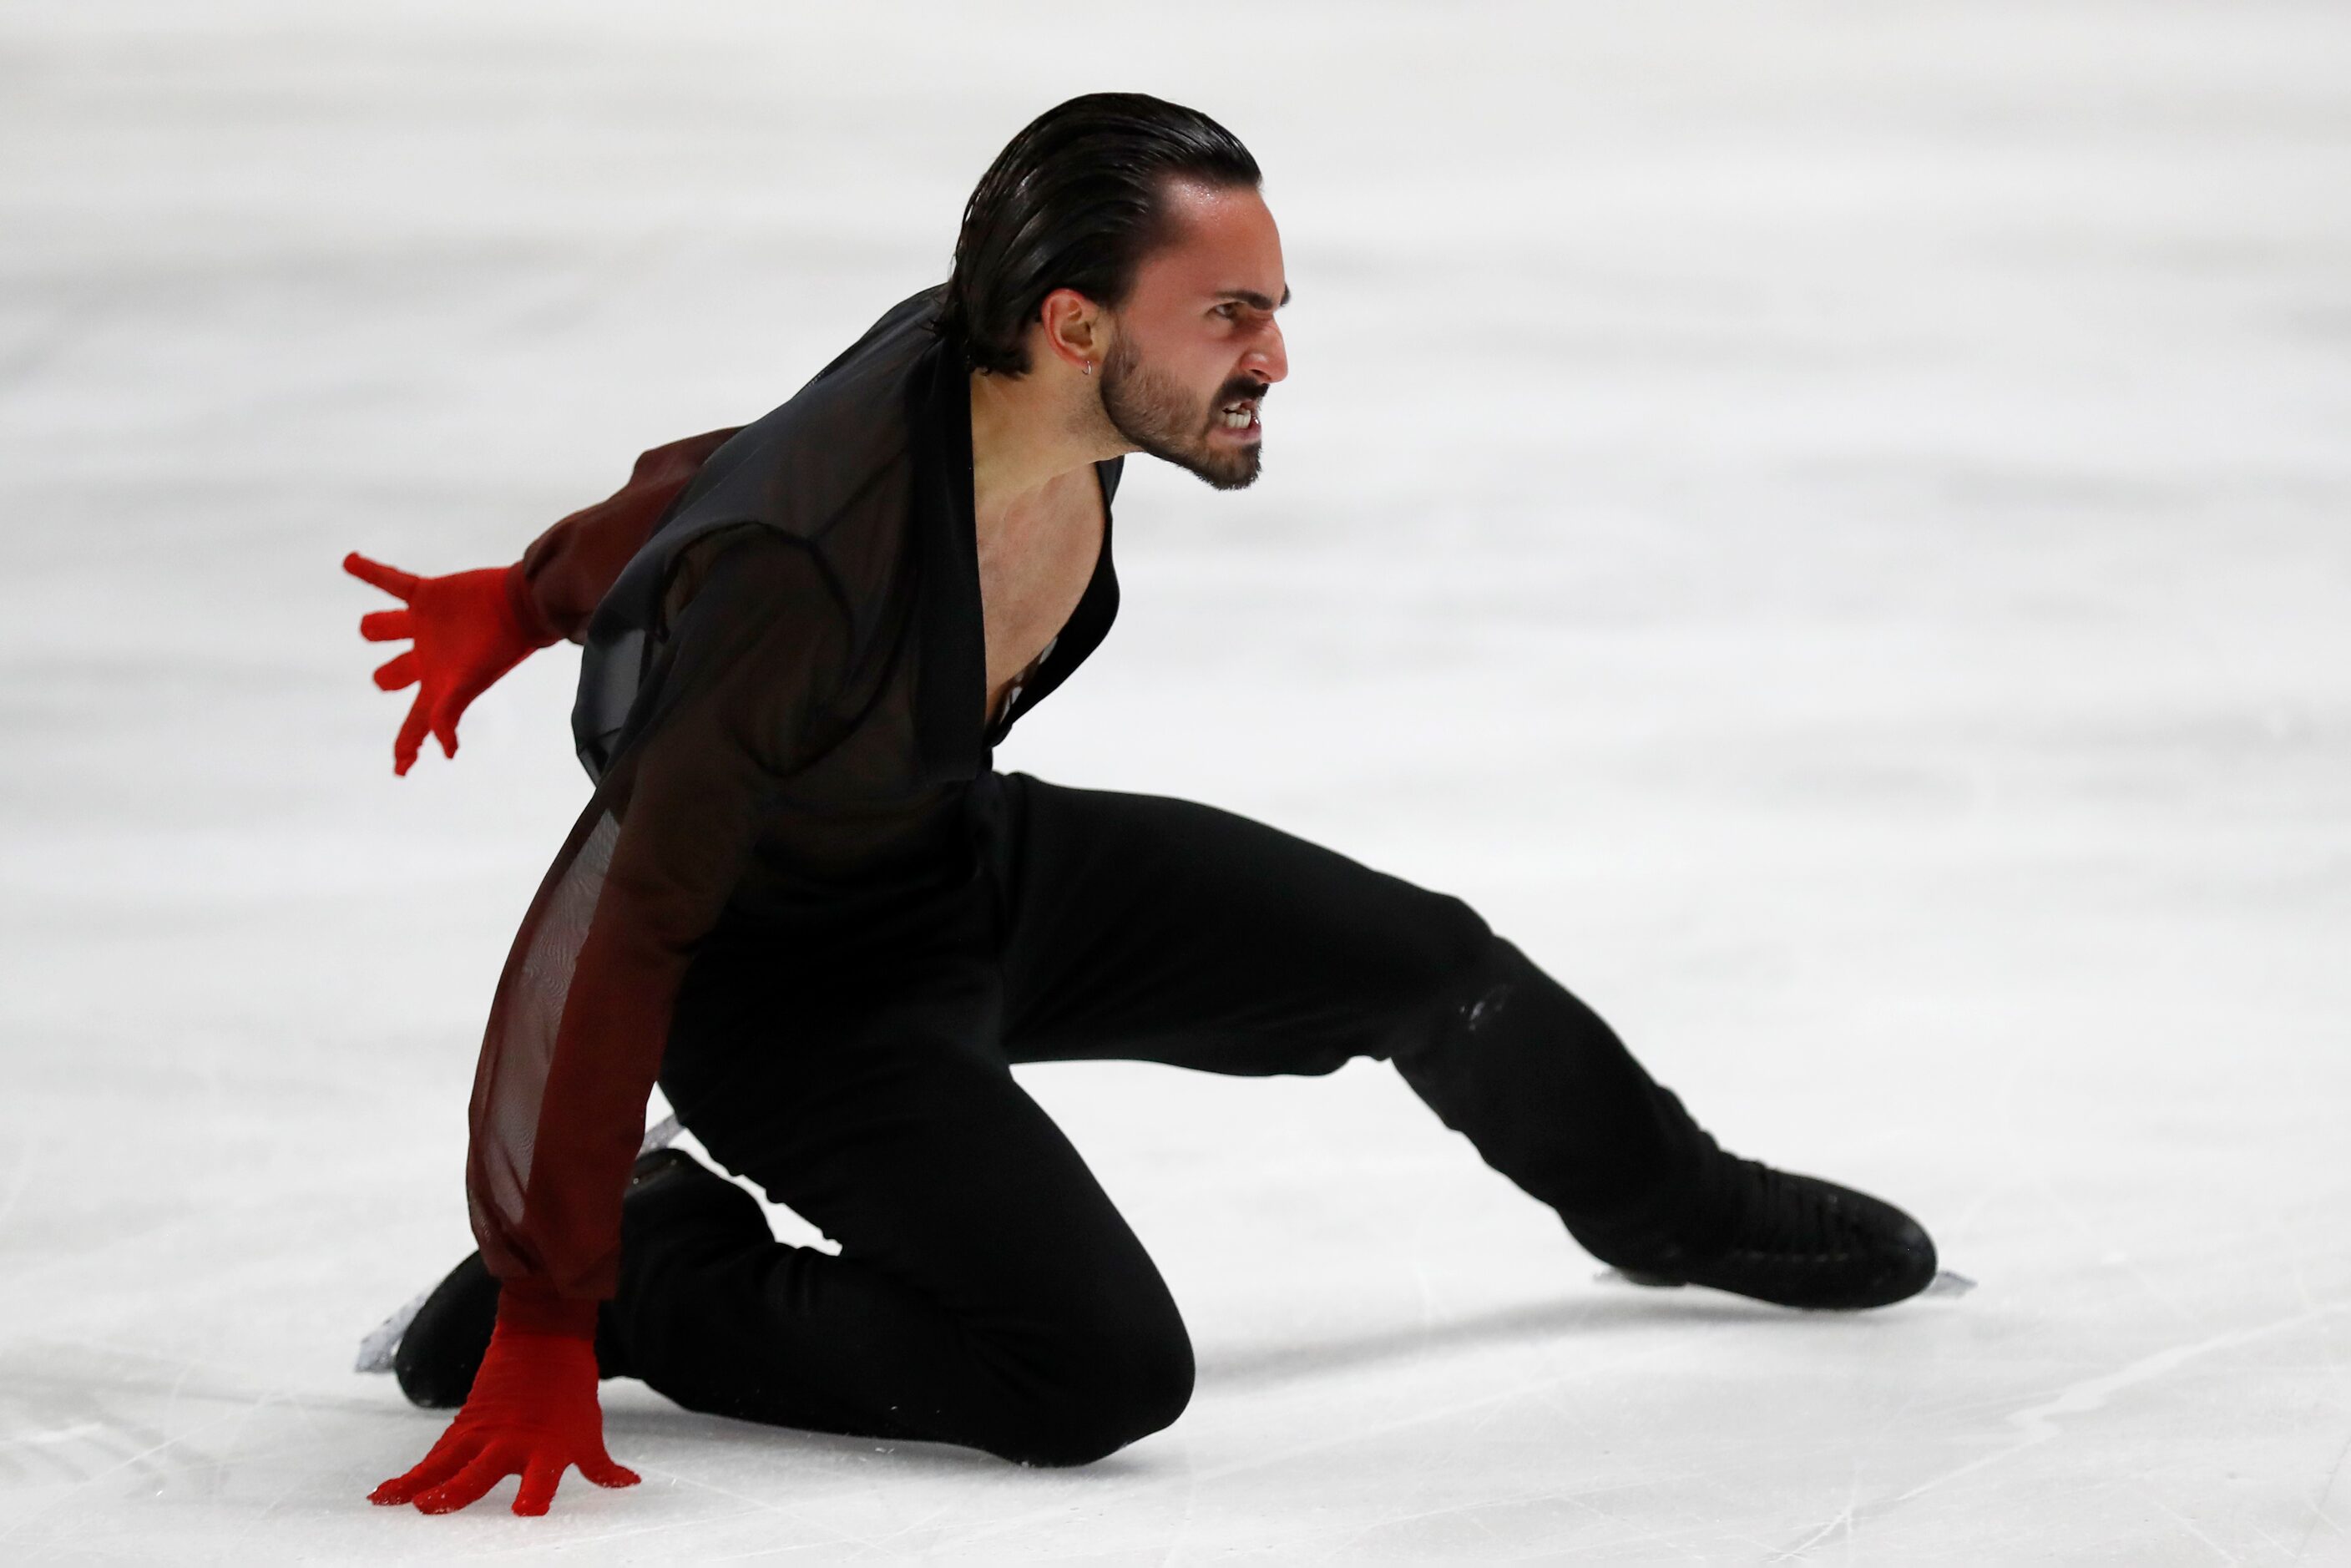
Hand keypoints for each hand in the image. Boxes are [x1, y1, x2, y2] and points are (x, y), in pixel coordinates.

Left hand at [344, 553, 555, 775]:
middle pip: (394, 675)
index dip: (407, 749)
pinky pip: (391, 582)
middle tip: (387, 679)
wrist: (521, 606)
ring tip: (372, 628)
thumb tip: (445, 751)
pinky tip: (348, 561)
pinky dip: (369, 571)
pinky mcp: (428, 595)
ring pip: (386, 629)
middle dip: (388, 679)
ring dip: (377, 628)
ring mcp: (425, 626)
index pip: (415, 725)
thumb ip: (448, 714)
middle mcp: (427, 657)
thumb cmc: (499, 649)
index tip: (400, 770)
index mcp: (437, 685)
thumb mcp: (470, 684)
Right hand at [370, 1323, 638, 1515]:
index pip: (541, 1479)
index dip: (535, 1494)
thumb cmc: (571, 1392)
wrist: (544, 1339)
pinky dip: (407, 1476)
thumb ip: (602, 1466)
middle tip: (431, 1506)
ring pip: (445, 1464)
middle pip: (478, 1473)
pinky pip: (433, 1458)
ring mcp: (482, 1435)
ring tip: (396, 1502)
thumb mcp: (589, 1431)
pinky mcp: (462, 1427)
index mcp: (546, 1449)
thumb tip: (628, 1484)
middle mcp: (510, 1444)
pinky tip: (382, 1495)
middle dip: (455, 1491)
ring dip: (420, 1483)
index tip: (526, 1511)